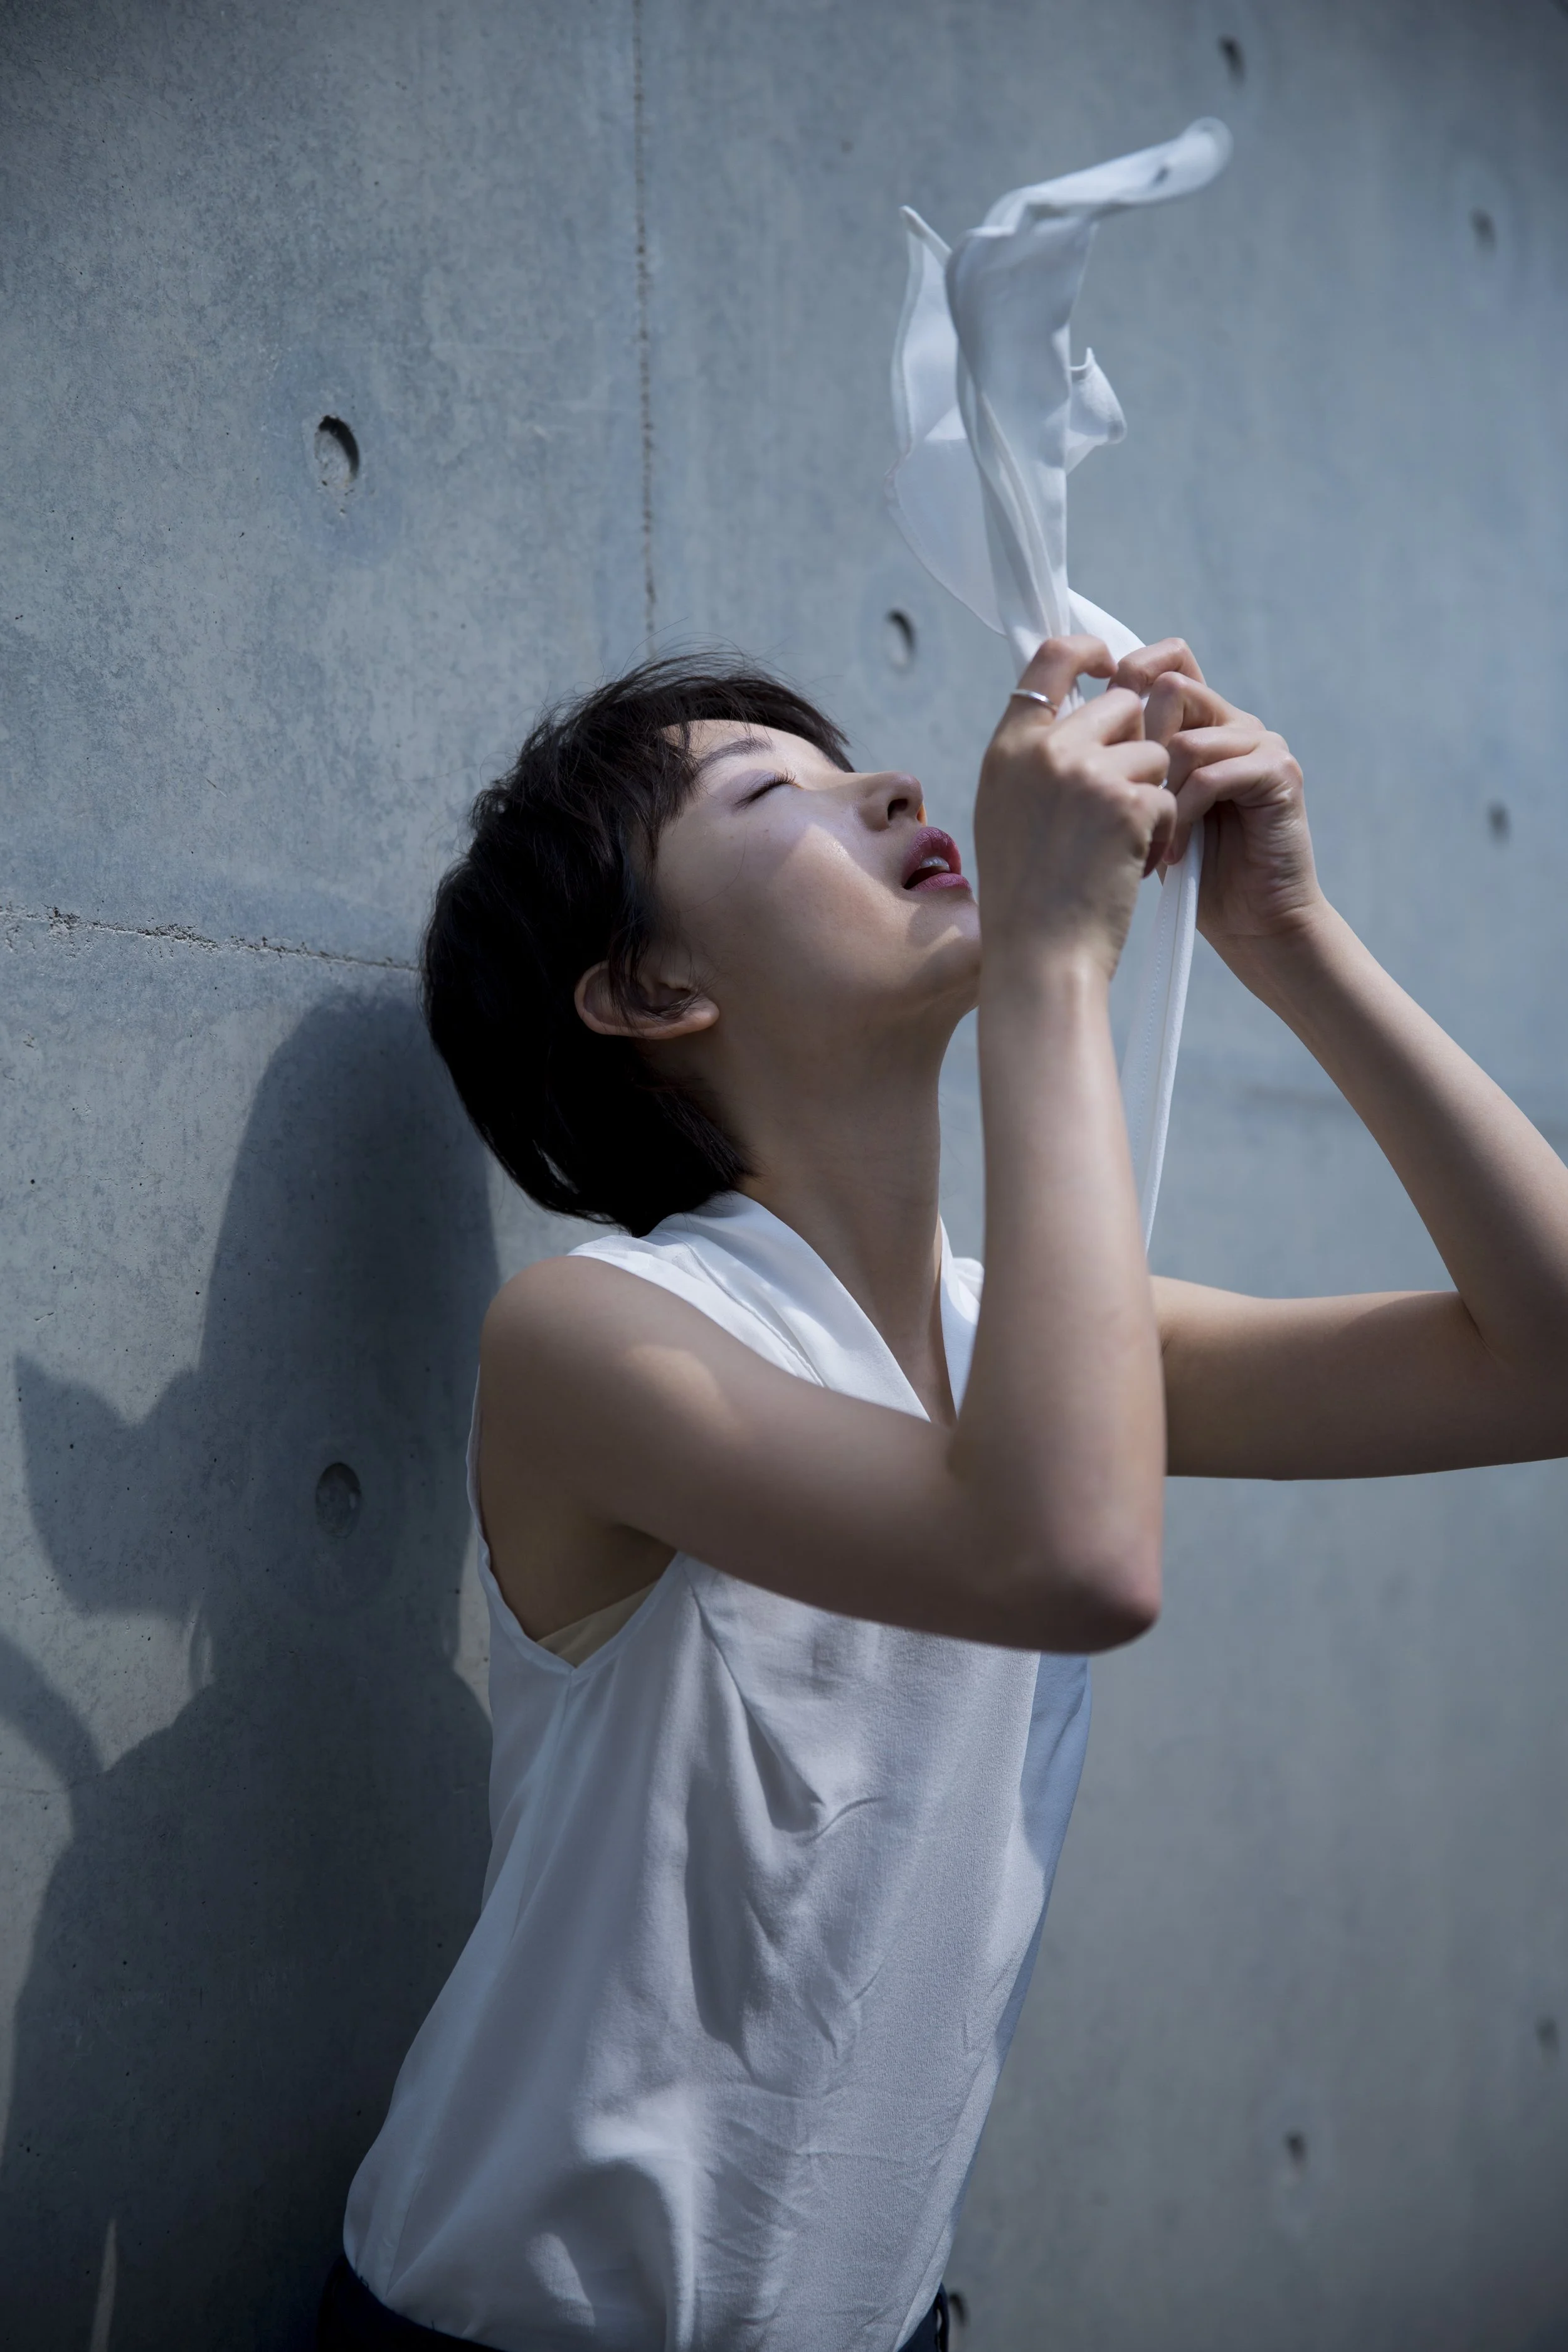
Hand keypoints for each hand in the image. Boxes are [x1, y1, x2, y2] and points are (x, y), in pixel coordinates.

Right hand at [977, 635, 1175, 979]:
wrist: (1040, 958)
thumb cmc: (1027, 900)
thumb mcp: (1008, 814)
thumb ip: (1035, 762)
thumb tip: (1080, 719)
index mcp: (1008, 749)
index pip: (1051, 657)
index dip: (1089, 650)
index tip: (1113, 662)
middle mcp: (1044, 750)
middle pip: (1120, 704)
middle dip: (1137, 745)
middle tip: (1126, 799)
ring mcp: (1086, 773)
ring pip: (1153, 751)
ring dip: (1151, 795)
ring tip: (1121, 847)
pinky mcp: (1128, 803)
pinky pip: (1168, 794)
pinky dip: (1162, 832)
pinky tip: (1132, 866)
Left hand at [1112, 640, 1324, 964]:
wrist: (1250, 924)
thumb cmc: (1188, 872)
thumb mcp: (1140, 809)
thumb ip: (1121, 764)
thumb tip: (1064, 727)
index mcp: (1201, 723)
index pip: (1168, 662)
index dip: (1130, 672)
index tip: (1097, 722)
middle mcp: (1233, 723)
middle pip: (1172, 689)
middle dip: (1138, 748)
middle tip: (1129, 802)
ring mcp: (1261, 744)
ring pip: (1187, 738)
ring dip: (1160, 795)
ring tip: (1154, 839)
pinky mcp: (1280, 772)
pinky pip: (1213, 773)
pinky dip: (1186, 814)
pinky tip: (1177, 852)